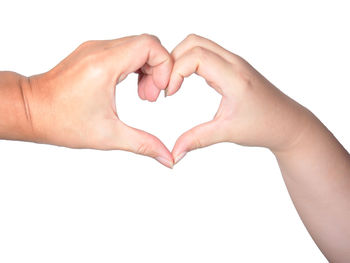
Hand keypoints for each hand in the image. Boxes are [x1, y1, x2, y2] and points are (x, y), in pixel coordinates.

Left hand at [24, 34, 173, 166]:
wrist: (32, 111)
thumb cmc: (61, 121)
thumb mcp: (109, 136)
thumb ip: (144, 144)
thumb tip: (166, 157)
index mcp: (104, 65)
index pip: (149, 45)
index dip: (164, 66)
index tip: (161, 89)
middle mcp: (99, 50)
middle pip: (146, 44)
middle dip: (157, 70)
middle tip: (151, 96)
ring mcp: (95, 48)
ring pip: (136, 46)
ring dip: (147, 69)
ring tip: (142, 95)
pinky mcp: (92, 52)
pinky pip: (124, 50)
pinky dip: (135, 66)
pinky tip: (131, 86)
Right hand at [167, 34, 310, 162]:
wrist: (287, 123)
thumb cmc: (264, 126)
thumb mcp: (227, 133)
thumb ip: (197, 140)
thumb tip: (174, 153)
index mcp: (234, 77)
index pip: (196, 56)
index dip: (175, 71)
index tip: (169, 93)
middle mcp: (234, 63)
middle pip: (194, 42)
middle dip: (173, 60)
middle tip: (166, 84)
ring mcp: (234, 63)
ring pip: (199, 45)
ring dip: (181, 59)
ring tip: (174, 84)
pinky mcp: (232, 67)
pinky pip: (206, 54)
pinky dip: (190, 63)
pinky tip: (186, 82)